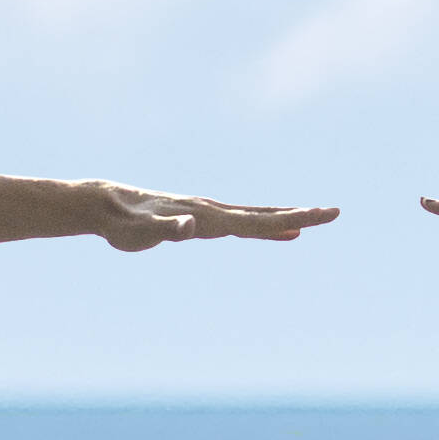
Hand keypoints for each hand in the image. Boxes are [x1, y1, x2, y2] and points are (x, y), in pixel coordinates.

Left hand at [84, 186, 340, 250]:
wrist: (105, 205)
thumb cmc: (121, 224)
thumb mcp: (140, 234)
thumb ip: (165, 230)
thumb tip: (189, 228)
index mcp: (207, 217)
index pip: (256, 221)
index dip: (291, 220)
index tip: (322, 215)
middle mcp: (212, 211)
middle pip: (264, 215)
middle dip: (300, 215)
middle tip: (334, 213)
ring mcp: (209, 212)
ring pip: (256, 217)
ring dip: (287, 219)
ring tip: (313, 221)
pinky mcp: (202, 218)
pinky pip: (242, 222)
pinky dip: (265, 227)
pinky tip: (280, 233)